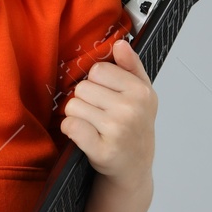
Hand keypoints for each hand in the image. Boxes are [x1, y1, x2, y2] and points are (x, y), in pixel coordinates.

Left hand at [60, 39, 156, 183]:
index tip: (108, 97)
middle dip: (85, 100)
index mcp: (142, 91)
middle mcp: (132, 109)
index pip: (98, 69)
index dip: (97, 83)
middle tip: (100, 115)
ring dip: (77, 116)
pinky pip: (70, 125)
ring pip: (73, 106)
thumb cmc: (134, 128)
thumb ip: (131, 66)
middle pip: (83, 87)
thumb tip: (120, 43)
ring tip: (94, 126)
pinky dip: (70, 130)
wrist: (134, 168)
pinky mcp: (102, 149)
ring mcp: (117, 130)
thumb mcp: (141, 95)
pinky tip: (84, 136)